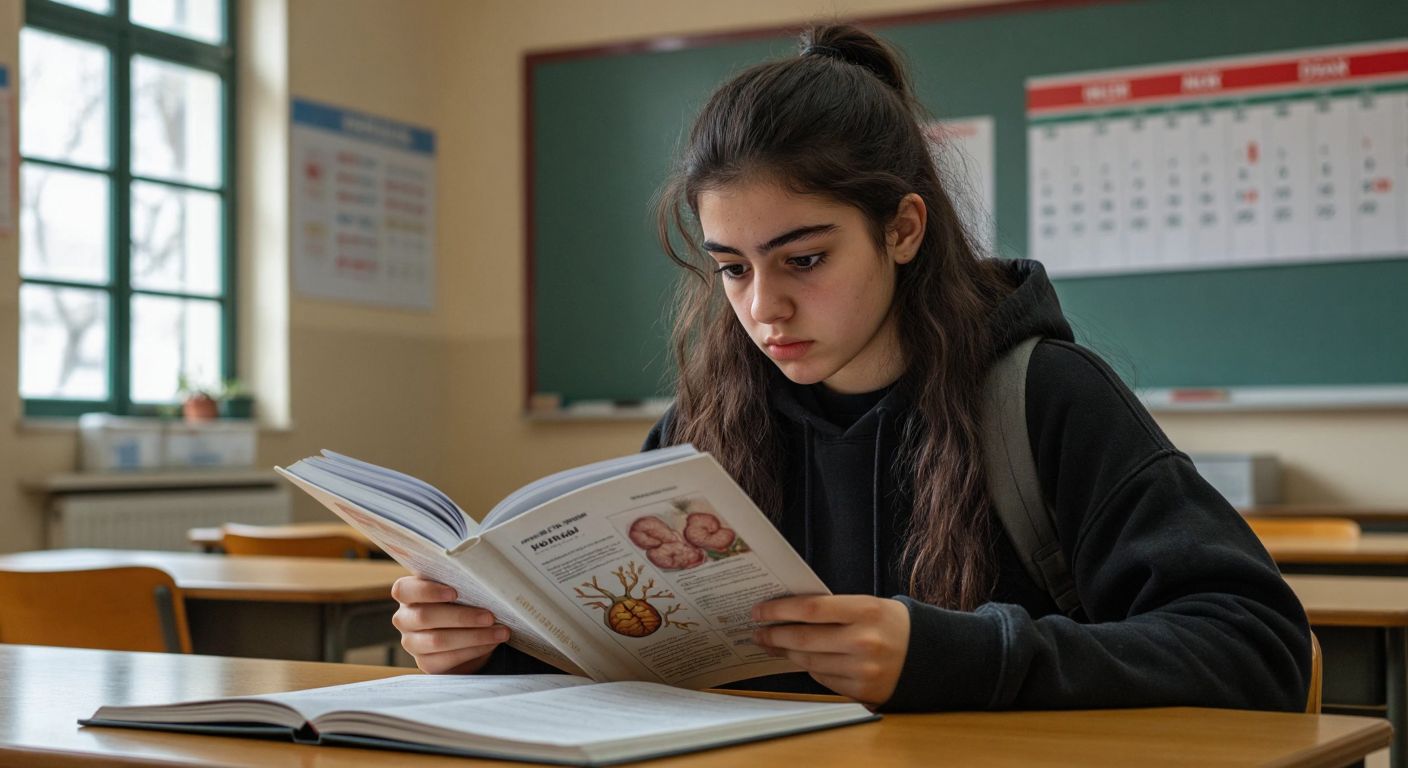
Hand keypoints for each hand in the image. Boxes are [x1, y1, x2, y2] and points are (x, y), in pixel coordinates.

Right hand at [391, 576, 508, 673]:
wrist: (463, 634)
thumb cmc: (461, 602)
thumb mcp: (458, 590)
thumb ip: (460, 584)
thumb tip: (484, 581)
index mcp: (407, 594)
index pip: (404, 590)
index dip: (427, 591)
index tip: (454, 592)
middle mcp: (405, 619)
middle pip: (425, 617)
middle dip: (462, 617)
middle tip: (490, 616)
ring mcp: (412, 643)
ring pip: (438, 640)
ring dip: (474, 636)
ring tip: (500, 632)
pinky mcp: (426, 663)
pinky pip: (449, 658)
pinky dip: (474, 650)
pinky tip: (491, 643)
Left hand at [752, 595, 909, 705]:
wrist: (930, 656)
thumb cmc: (892, 625)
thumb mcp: (869, 606)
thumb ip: (834, 609)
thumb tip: (789, 612)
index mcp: (867, 611)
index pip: (811, 608)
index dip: (779, 610)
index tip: (760, 610)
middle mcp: (864, 641)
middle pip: (804, 639)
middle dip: (775, 635)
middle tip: (759, 631)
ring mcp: (863, 670)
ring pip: (810, 661)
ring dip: (787, 653)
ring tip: (775, 644)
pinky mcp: (862, 691)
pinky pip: (823, 679)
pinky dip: (810, 668)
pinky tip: (802, 659)